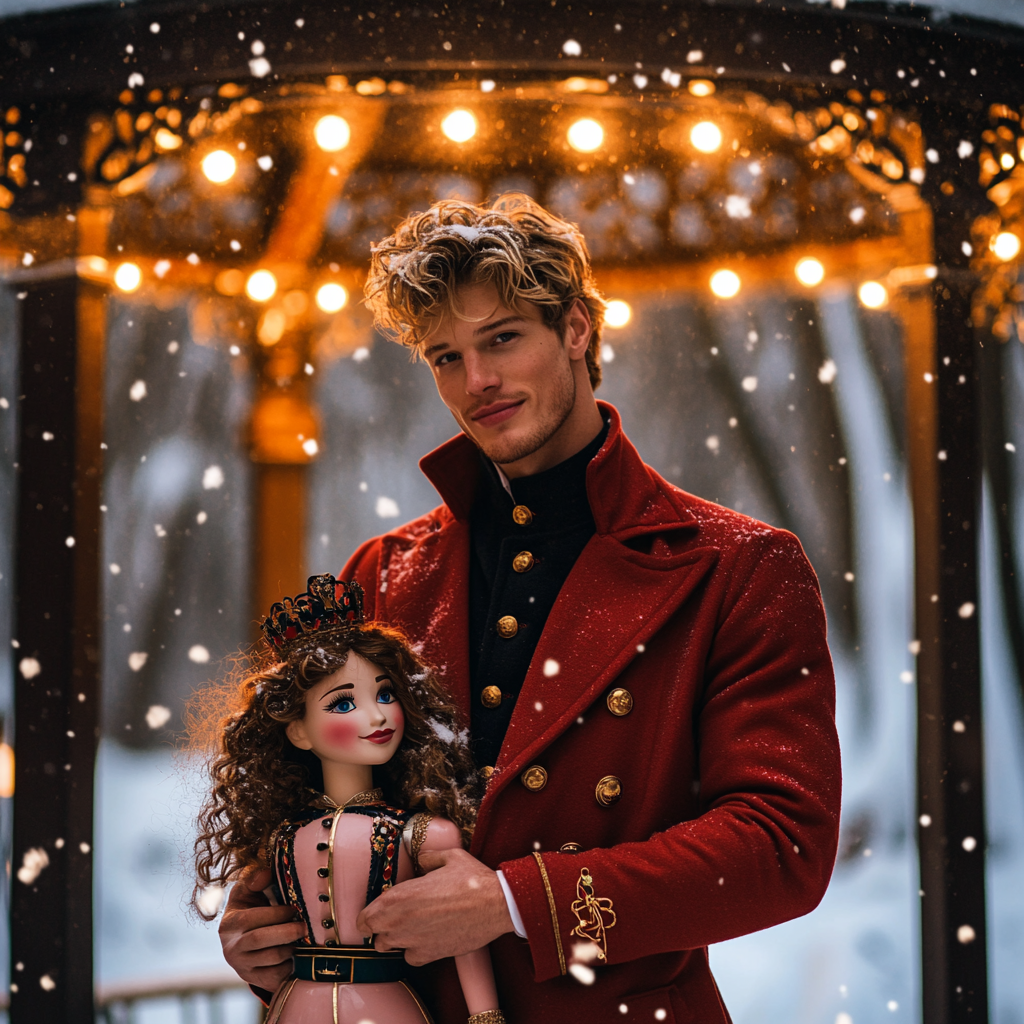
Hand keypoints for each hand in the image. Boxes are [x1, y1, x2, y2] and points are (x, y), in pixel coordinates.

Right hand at [218, 867, 306, 990]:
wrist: (245, 943)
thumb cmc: (251, 910)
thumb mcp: (248, 892)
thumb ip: (254, 879)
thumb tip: (265, 874)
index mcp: (229, 924)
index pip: (250, 919)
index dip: (275, 913)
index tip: (294, 908)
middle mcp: (231, 948)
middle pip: (259, 940)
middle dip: (286, 931)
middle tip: (305, 926)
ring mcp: (243, 967)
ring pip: (271, 959)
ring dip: (291, 947)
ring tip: (303, 938)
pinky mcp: (256, 980)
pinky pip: (276, 976)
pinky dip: (290, 965)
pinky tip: (298, 954)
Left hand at [355, 848, 513, 964]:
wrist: (496, 905)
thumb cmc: (472, 880)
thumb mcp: (449, 856)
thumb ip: (428, 858)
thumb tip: (422, 861)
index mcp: (400, 897)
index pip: (366, 916)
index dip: (368, 914)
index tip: (375, 911)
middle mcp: (401, 922)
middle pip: (374, 935)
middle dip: (379, 927)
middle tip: (391, 918)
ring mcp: (414, 941)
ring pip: (389, 948)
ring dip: (394, 939)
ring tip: (408, 927)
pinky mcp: (429, 955)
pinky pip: (410, 957)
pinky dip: (413, 950)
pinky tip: (424, 938)